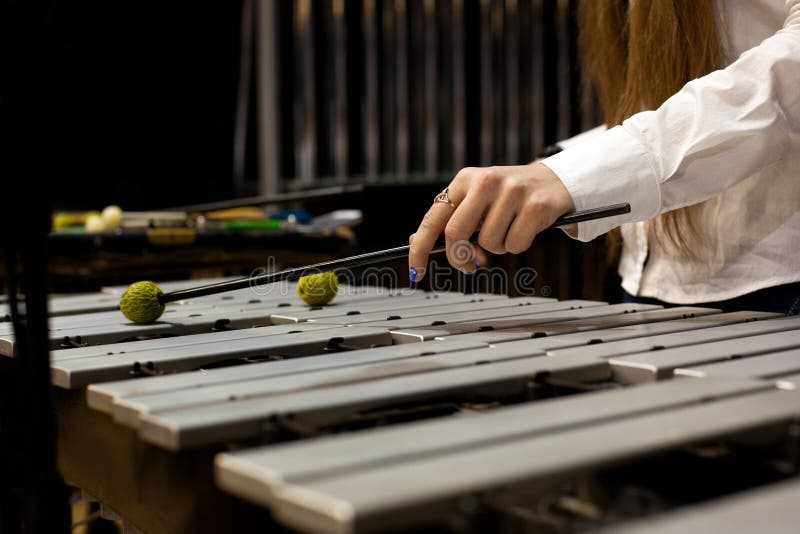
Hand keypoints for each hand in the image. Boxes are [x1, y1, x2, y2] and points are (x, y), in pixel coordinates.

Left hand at [408, 162, 574, 279]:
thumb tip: (416, 241)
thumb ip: (449, 220)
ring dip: (497, 248)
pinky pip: (515, 244)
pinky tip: (525, 229)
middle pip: (456, 234)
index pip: (433, 219)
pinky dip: (518, 245)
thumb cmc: (508, 197)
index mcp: (465, 179)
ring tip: (508, 231)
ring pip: (489, 243)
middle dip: (460, 257)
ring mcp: (512, 191)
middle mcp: (486, 181)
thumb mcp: (475, 201)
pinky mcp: (536, 205)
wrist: (553, 182)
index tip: (417, 271)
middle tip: (471, 264)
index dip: (421, 248)